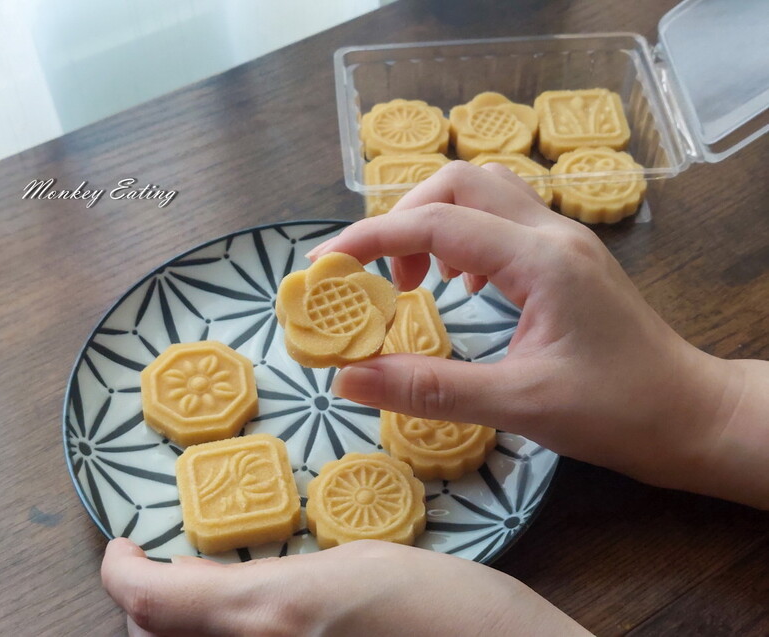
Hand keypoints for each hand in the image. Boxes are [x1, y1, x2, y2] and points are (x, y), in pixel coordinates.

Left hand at [102, 537, 589, 635]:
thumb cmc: (452, 610)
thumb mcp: (360, 564)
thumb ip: (279, 581)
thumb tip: (220, 589)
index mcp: (267, 615)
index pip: (147, 601)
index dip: (120, 572)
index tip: (122, 551)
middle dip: (148, 609)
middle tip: (173, 575)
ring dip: (180, 634)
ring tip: (210, 601)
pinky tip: (260, 630)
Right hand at [310, 161, 767, 507]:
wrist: (691, 416)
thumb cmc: (617, 412)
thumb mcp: (517, 404)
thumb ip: (429, 388)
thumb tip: (348, 378)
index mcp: (539, 259)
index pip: (436, 222)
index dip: (370, 238)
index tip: (324, 266)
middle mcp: (551, 234)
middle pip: (460, 181)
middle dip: (403, 219)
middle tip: (381, 280)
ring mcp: (562, 241)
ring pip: (483, 193)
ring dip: (434, 223)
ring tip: (414, 283)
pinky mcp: (566, 259)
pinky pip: (502, 220)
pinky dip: (462, 239)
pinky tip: (461, 287)